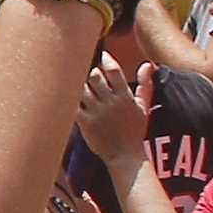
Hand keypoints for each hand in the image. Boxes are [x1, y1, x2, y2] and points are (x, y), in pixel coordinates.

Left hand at [77, 56, 151, 172]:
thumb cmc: (134, 130)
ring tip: (75, 82)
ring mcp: (97, 112)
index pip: (114, 71)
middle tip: (86, 72)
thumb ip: (144, 84)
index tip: (102, 56)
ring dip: (77, 83)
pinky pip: (72, 105)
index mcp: (125, 97)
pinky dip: (68, 98)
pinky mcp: (85, 122)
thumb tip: (148, 64)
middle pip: (94, 77)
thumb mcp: (143, 106)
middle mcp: (110, 102)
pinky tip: (65, 95)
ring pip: (81, 88)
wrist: (126, 156)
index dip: (107, 61)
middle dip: (89, 72)